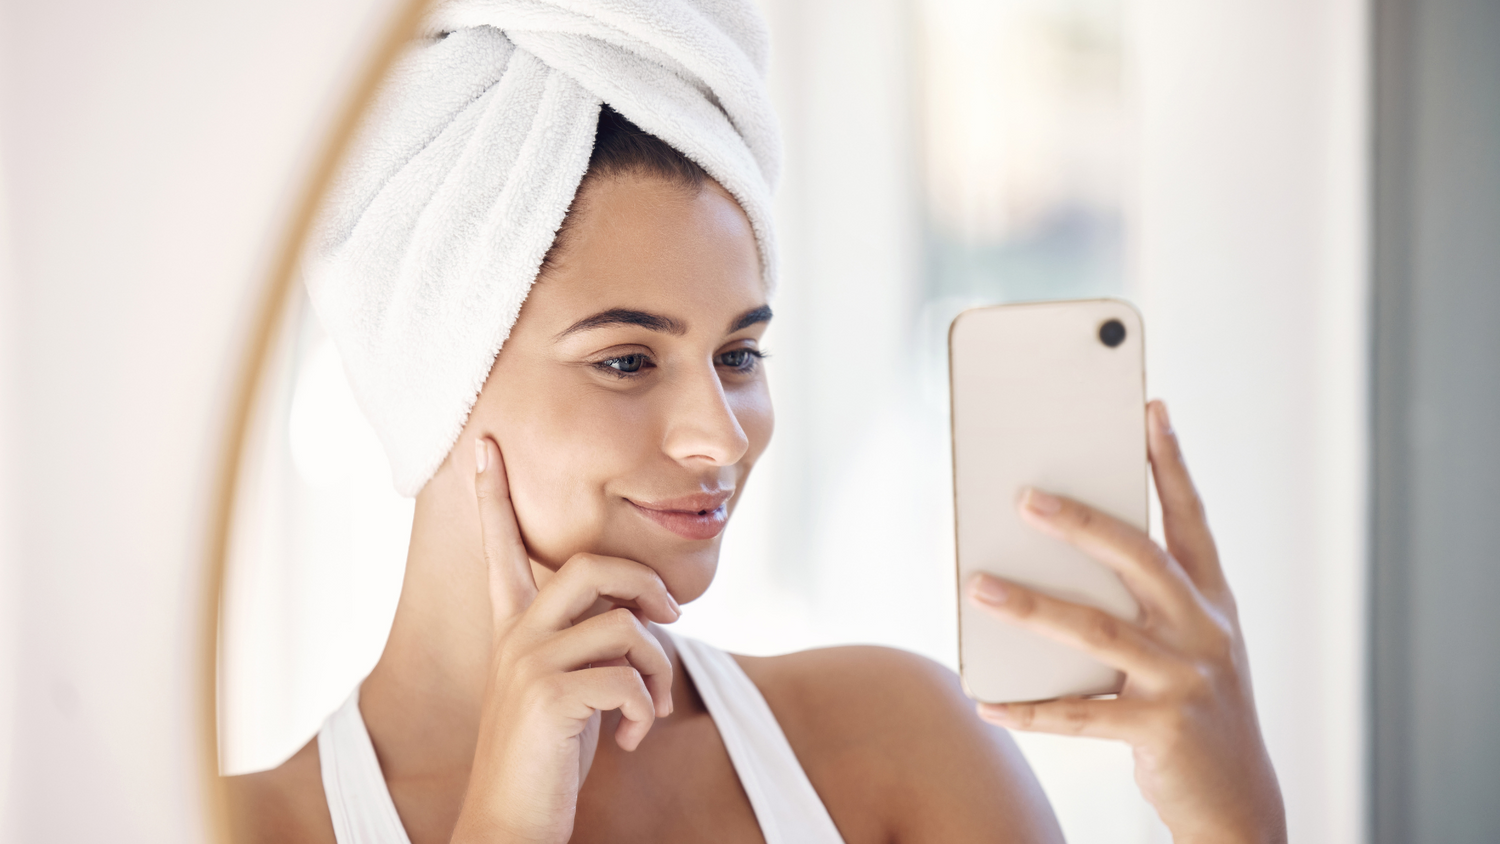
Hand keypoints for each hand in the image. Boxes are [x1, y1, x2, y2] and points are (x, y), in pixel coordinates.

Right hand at [450, 437, 681, 843]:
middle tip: (672, 616)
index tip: (485, 445)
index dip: (493, 496)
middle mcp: (514, 636)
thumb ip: (589, 638)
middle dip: (648, 584)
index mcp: (513, 628)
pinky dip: (646, 710)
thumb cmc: (548, 754)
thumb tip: (641, 611)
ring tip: (647, 710)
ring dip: (659, 671)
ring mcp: (528, 665)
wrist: (512, 820)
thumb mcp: (568, 684)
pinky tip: (631, 739)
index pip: (502, 548)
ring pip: (626, 626)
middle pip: (593, 565)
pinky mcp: (549, 697)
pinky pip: (630, 678)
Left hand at [966, 401, 1286, 843]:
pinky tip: (987, 700)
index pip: (1191, 518)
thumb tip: (1056, 552)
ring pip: (1100, 631)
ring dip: (1032, 607)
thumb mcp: (1185, 645)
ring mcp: (1187, 681)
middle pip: (1140, 560)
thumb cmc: (1194, 705)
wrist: (1238, 801)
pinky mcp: (1161, 731)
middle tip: (1025, 496)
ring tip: (976, 585)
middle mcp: (1205, 631)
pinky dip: (1030, 708)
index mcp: (1211, 601)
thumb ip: (1139, 600)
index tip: (1149, 408)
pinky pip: (1081, 714)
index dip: (1171, 463)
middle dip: (1083, 523)